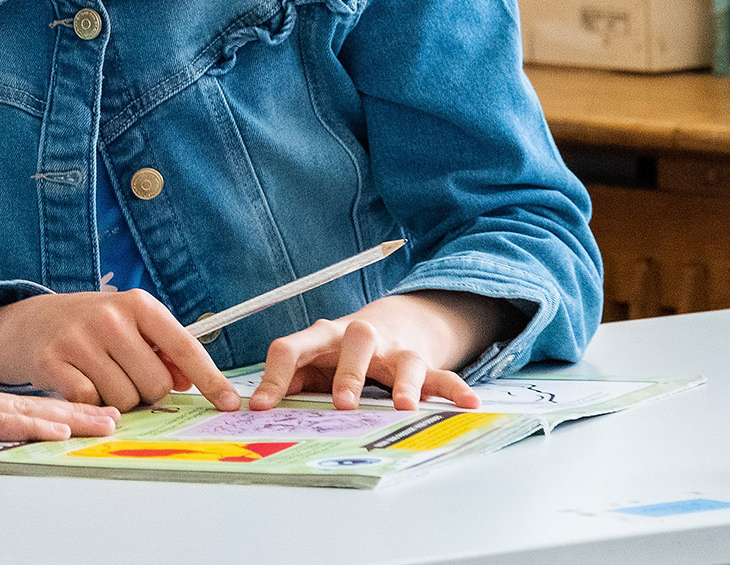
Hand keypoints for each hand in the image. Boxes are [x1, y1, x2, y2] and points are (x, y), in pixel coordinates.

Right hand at [0, 290, 240, 412]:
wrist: (29, 323)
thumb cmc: (92, 327)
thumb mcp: (129, 325)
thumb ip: (162, 350)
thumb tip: (190, 381)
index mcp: (137, 304)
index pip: (183, 346)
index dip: (209, 379)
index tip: (230, 403)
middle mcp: (110, 317)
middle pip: (155, 383)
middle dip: (146, 390)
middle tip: (125, 375)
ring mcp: (80, 339)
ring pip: (125, 399)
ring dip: (118, 401)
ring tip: (100, 377)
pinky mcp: (53, 363)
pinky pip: (91, 403)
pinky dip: (91, 404)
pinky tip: (80, 383)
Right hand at [0, 357, 118, 450]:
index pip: (17, 407)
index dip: (54, 409)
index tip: (85, 414)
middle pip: (35, 405)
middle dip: (78, 411)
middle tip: (115, 416)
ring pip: (29, 411)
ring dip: (71, 417)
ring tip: (106, 423)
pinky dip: (32, 425)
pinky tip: (58, 429)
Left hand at [251, 290, 512, 411]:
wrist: (393, 322)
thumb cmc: (341, 352)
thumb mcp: (313, 361)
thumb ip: (290, 378)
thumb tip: (260, 405)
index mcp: (322, 337)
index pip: (292, 347)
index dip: (275, 376)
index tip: (261, 407)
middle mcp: (360, 337)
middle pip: (355, 341)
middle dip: (349, 372)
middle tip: (343, 404)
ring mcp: (394, 350)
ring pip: (403, 359)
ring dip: (404, 382)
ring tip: (405, 405)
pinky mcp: (422, 362)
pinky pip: (442, 375)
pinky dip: (456, 389)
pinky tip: (470, 403)